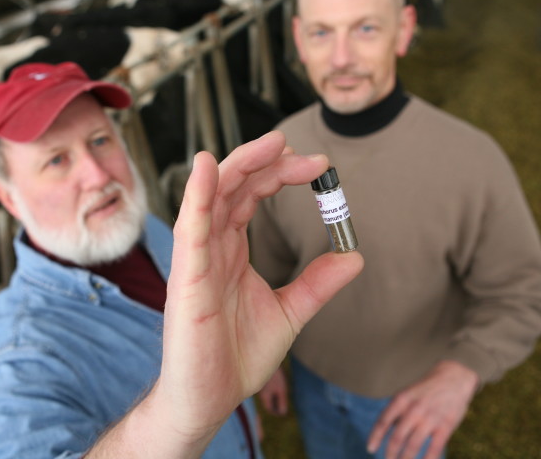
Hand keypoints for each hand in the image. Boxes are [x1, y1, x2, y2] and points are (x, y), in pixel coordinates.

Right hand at [87, 131, 362, 457]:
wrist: (211, 398)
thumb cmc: (237, 356)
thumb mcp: (290, 312)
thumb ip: (317, 283)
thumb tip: (354, 257)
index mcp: (232, 250)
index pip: (252, 196)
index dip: (280, 174)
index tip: (320, 168)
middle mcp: (212, 247)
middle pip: (234, 187)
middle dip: (267, 163)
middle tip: (305, 153)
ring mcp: (197, 259)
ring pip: (212, 196)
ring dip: (239, 165)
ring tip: (272, 143)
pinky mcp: (186, 277)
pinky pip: (190, 227)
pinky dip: (197, 194)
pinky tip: (209, 167)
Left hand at [367, 360, 478, 458]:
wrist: (453, 378)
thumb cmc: (425, 390)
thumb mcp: (407, 394)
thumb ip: (397, 412)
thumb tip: (384, 432)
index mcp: (401, 399)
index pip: (383, 421)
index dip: (375, 437)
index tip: (370, 449)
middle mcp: (414, 409)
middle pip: (397, 437)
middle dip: (390, 453)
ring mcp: (430, 418)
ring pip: (413, 445)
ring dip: (405, 458)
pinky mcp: (446, 426)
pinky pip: (434, 448)